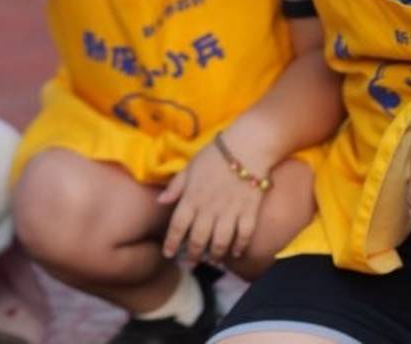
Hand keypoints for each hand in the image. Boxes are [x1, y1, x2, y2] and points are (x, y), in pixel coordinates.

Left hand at [158, 133, 275, 262]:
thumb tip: (160, 202)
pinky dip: (239, 246)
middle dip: (193, 255)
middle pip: (199, 239)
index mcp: (192, 197)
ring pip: (220, 242)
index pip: (178, 226)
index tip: (168, 254)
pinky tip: (235, 252)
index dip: (172, 242)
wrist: (247, 147)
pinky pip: (243, 236)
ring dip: (215, 255)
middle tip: (190, 264)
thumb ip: (176, 186)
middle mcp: (209, 209)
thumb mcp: (189, 167)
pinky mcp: (249, 212)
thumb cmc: (214, 155)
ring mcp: (230, 212)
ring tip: (212, 260)